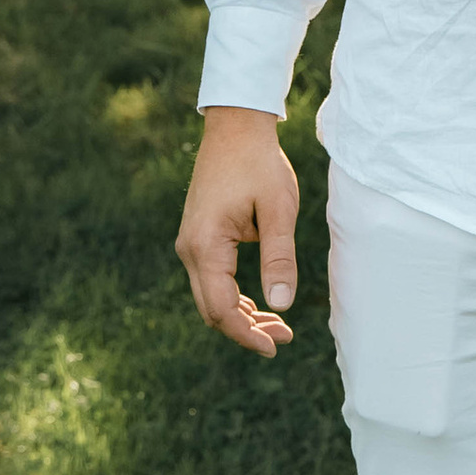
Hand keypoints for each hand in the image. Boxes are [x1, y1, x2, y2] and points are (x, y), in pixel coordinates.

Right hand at [176, 105, 301, 351]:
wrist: (235, 127)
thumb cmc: (260, 164)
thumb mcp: (278, 210)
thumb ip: (279, 258)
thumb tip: (282, 304)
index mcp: (206, 246)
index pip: (222, 308)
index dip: (248, 334)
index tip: (277, 346)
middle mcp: (189, 249)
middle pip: (212, 309)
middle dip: (246, 330)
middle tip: (285, 337)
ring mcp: (190, 244)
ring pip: (210, 297)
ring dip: (241, 315)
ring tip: (279, 324)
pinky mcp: (198, 238)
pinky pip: (211, 279)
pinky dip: (234, 296)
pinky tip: (261, 303)